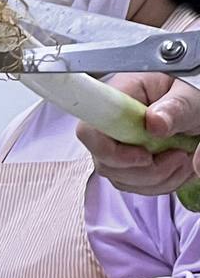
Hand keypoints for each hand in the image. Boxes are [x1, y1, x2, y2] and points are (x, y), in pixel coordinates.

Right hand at [76, 72, 198, 194]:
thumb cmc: (194, 92)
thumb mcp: (192, 94)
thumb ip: (176, 107)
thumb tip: (155, 122)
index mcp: (122, 96)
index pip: (89, 130)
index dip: (109, 151)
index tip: (145, 155)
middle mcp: (113, 124)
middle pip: (104, 161)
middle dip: (143, 169)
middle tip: (177, 155)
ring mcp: (119, 145)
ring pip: (120, 178)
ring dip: (157, 177)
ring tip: (183, 156)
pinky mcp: (129, 162)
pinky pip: (135, 184)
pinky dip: (161, 182)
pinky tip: (178, 165)